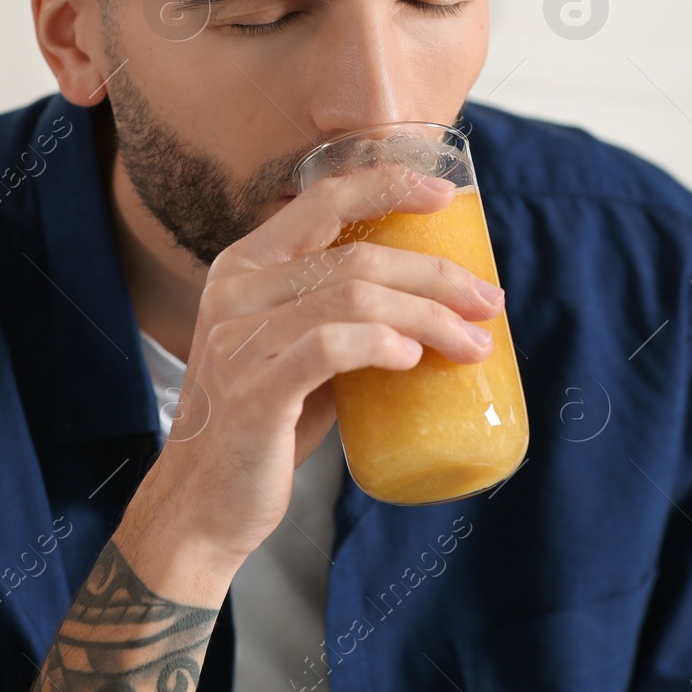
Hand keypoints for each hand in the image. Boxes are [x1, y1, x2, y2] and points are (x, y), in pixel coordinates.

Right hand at [114, 165, 504, 603]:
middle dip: (436, 275)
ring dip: (429, 317)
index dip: (387, 186)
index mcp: (245, 266)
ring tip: (471, 343)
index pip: (321, 200)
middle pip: (356, 256)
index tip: (447, 195)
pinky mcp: (252, 391)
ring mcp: (239, 340)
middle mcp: (236, 291)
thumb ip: (344, 319)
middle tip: (489, 303)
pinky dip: (380, 345)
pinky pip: (328, 347)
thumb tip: (438, 303)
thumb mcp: (297, 352)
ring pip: (354, 298)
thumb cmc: (262, 427)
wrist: (202, 504)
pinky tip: (411, 358)